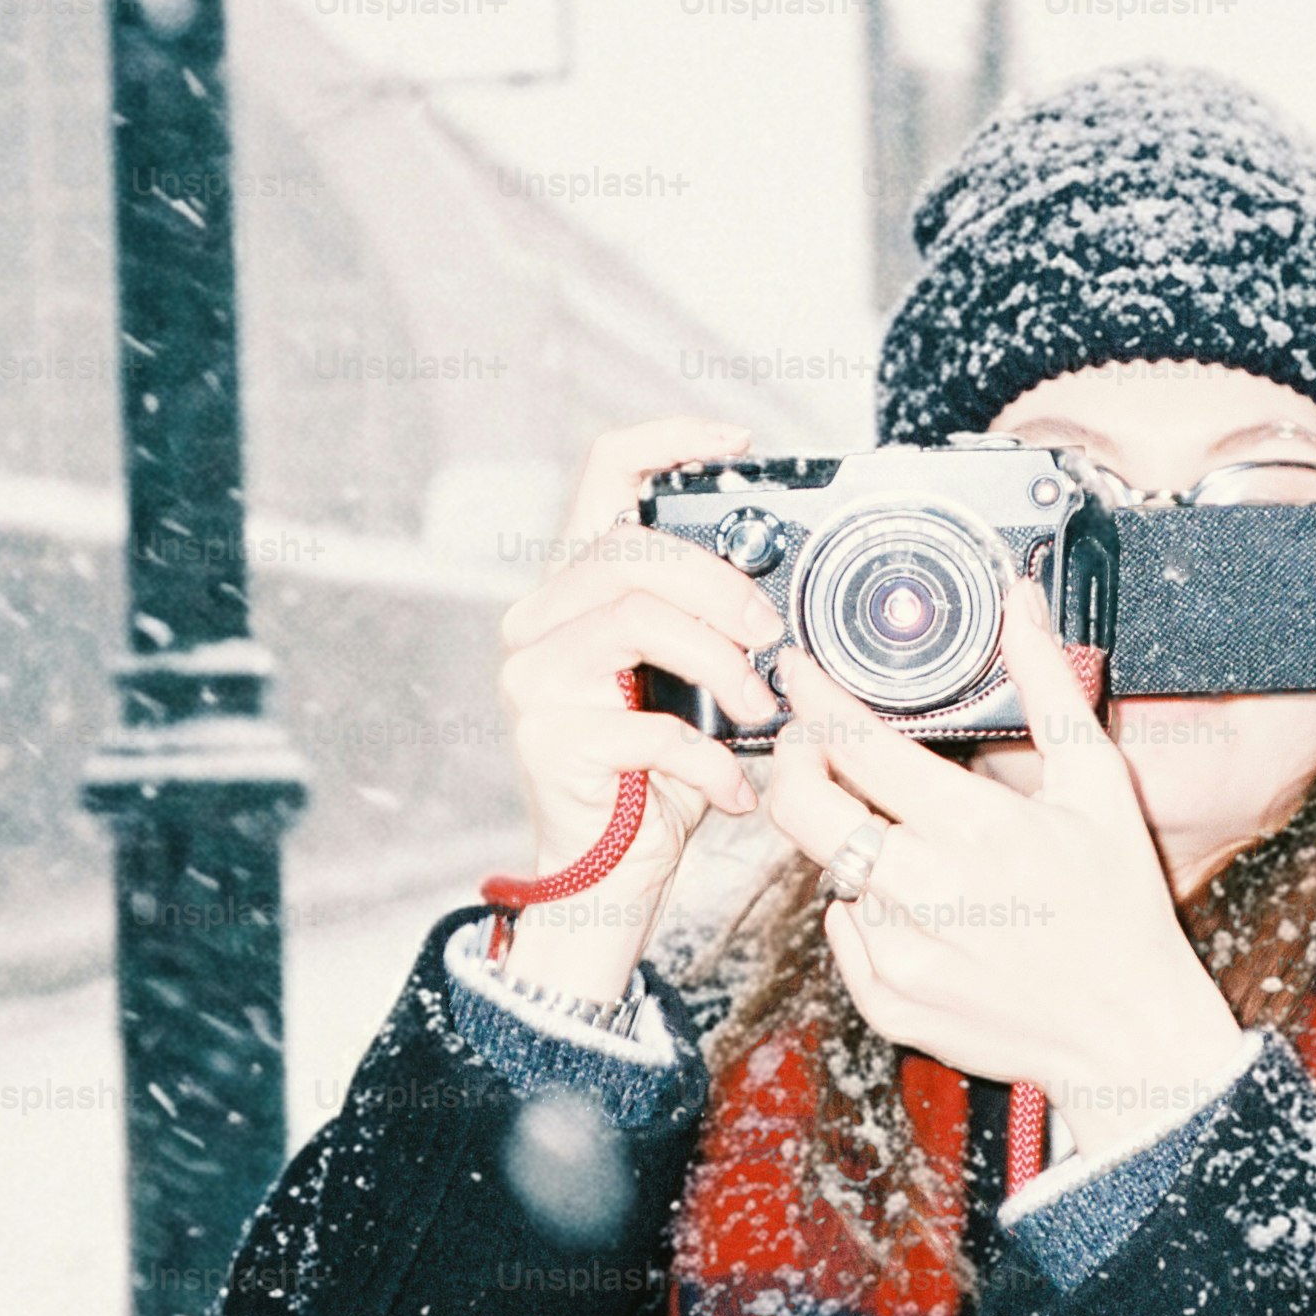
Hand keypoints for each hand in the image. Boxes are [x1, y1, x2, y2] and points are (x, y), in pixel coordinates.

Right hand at [494, 416, 785, 1002]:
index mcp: (574, 588)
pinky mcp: (546, 737)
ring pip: (636, 618)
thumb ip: (712, 625)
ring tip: (757, 712)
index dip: (667, 439)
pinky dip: (710, 759)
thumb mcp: (692, 683)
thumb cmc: (655, 777)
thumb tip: (785, 593)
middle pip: (630, 549)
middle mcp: (536, 619)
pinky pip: (649, 723)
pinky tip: (732, 790)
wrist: (607, 876)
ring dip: (720, 666)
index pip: (601, 473)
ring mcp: (531, 676)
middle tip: (771, 637)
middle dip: (720, 587)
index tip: (736, 442)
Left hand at [763, 573, 1246, 1170]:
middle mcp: (924, 888)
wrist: (1127, 1034)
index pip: (854, 744)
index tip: (801, 672)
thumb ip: (1049, 688)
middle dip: (794, 759)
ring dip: (850, 839)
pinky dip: (866, 908)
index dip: (815, 698)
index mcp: (973, 826)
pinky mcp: (885, 999)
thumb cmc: (1119, 908)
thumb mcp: (1099, 786)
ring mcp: (898, 949)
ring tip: (910, 839)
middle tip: (814, 744)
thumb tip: (1021, 606)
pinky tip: (922, 906)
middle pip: (801, 805)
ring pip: (827, 866)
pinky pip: (842, 929)